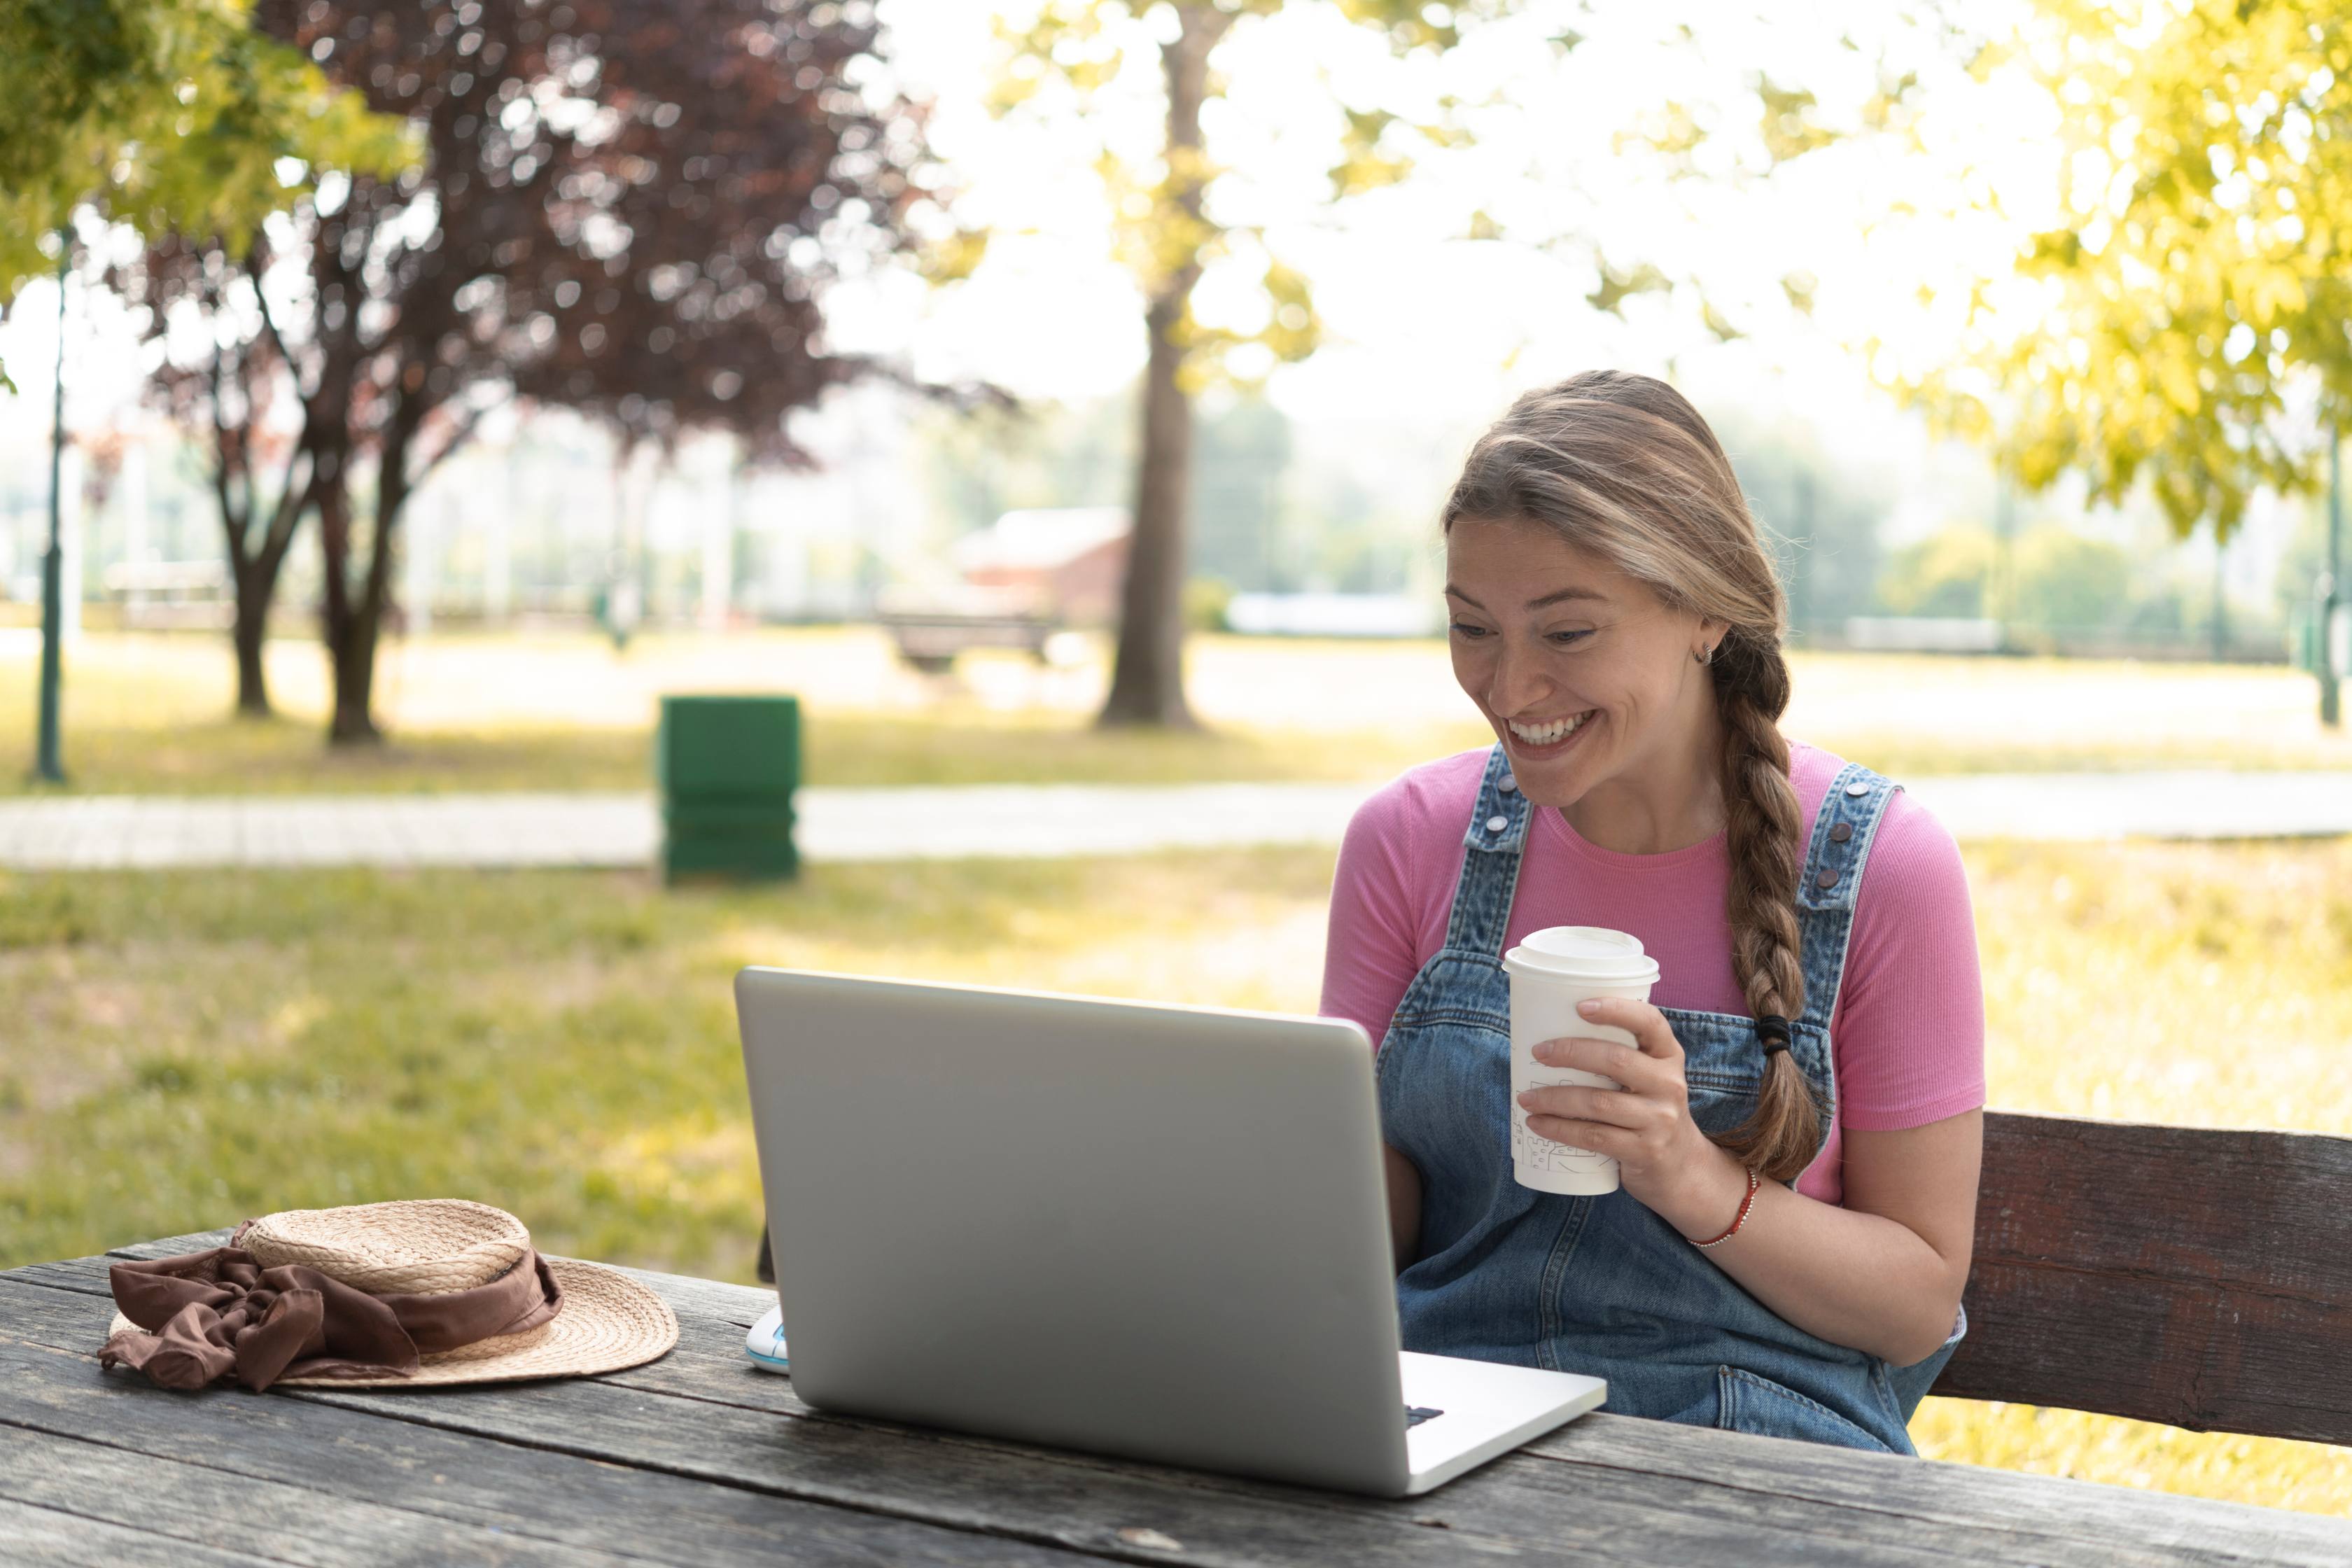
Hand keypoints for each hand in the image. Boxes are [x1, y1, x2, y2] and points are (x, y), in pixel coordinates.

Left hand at [1516, 995, 1751, 1240]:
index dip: (1617, 1009)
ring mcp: (1660, 1119)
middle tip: (1537, 1052)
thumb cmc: (1649, 1110)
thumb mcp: (1650, 1078)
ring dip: (1554, 1098)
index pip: (1650, 1022)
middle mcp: (1669, 1084)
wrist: (1681, 1166)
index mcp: (1669, 1056)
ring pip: (1598, 1102)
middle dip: (1570, 1053)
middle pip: (1616, 1060)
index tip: (1580, 1006)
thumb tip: (1550, 1034)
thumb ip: (1620, 1057)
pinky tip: (1537, 1124)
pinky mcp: (1645, 1150)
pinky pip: (1594, 1136)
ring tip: (1525, 1098)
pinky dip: (1560, 1129)